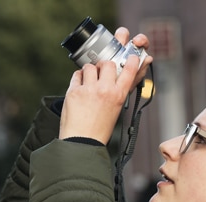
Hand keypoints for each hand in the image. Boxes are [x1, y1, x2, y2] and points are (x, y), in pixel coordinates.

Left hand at [59, 28, 152, 144]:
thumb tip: (119, 80)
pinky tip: (80, 86)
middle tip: (101, 72)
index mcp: (118, 96)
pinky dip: (78, 78)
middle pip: (108, 63)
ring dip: (90, 71)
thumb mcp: (115, 110)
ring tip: (89, 81)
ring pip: (91, 66)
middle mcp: (105, 90)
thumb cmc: (99, 130)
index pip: (129, 71)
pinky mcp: (74, 91)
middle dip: (105, 65)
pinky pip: (77, 74)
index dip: (131, 60)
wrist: (81, 142)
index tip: (131, 55)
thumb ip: (118, 93)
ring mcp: (88, 89)